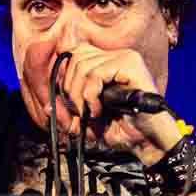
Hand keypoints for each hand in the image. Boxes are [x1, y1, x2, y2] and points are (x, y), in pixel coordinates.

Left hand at [50, 44, 180, 159]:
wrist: (149, 142)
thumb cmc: (123, 130)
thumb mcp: (87, 121)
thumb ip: (67, 112)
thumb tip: (46, 106)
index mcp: (108, 62)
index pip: (73, 54)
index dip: (64, 78)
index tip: (69, 104)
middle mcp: (116, 55)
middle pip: (74, 58)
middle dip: (69, 90)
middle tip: (80, 113)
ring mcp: (125, 57)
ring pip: (82, 65)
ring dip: (80, 96)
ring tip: (91, 114)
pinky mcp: (131, 64)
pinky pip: (95, 74)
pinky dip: (90, 96)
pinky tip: (99, 110)